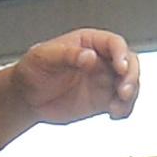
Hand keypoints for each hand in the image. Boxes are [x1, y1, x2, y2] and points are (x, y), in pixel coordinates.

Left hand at [2, 31, 141, 127]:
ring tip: (117, 108)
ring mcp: (103, 80)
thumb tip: (90, 57)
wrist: (26, 97)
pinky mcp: (102, 100)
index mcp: (89, 43)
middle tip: (123, 91)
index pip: (114, 44)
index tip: (121, 68)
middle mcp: (100, 60)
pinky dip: (124, 109)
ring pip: (129, 84)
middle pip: (128, 63)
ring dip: (130, 96)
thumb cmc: (33, 70)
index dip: (121, 54)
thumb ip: (68, 55)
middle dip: (131, 77)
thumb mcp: (45, 57)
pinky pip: (121, 104)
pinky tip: (115, 114)